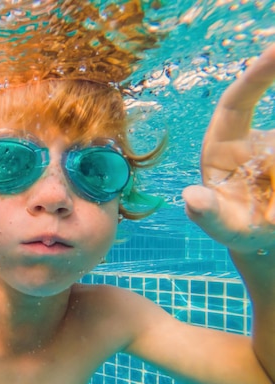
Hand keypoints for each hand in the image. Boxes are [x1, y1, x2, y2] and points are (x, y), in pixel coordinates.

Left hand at [183, 44, 274, 254]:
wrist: (262, 236)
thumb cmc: (232, 224)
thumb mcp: (219, 224)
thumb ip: (207, 213)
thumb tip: (191, 197)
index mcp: (224, 143)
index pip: (238, 100)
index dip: (257, 73)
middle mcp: (255, 137)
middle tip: (274, 198)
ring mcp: (274, 146)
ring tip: (273, 210)